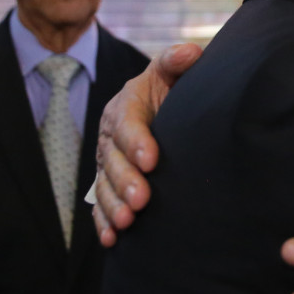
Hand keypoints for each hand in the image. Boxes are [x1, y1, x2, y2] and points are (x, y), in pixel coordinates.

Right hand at [91, 43, 200, 245]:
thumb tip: (192, 52)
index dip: (137, 141)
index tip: (152, 158)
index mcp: (126, 105)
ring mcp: (108, 162)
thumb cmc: (170, 88)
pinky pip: (101, 204)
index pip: (128, 123)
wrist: (161, 107)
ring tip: (127, 223)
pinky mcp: (109, 184)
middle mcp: (112, 135)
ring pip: (105, 186)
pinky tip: (112, 240)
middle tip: (141, 200)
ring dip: (113, 206)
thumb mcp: (170, 70)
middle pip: (114, 160)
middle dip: (126, 181)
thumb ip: (177, 60)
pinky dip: (103, 223)